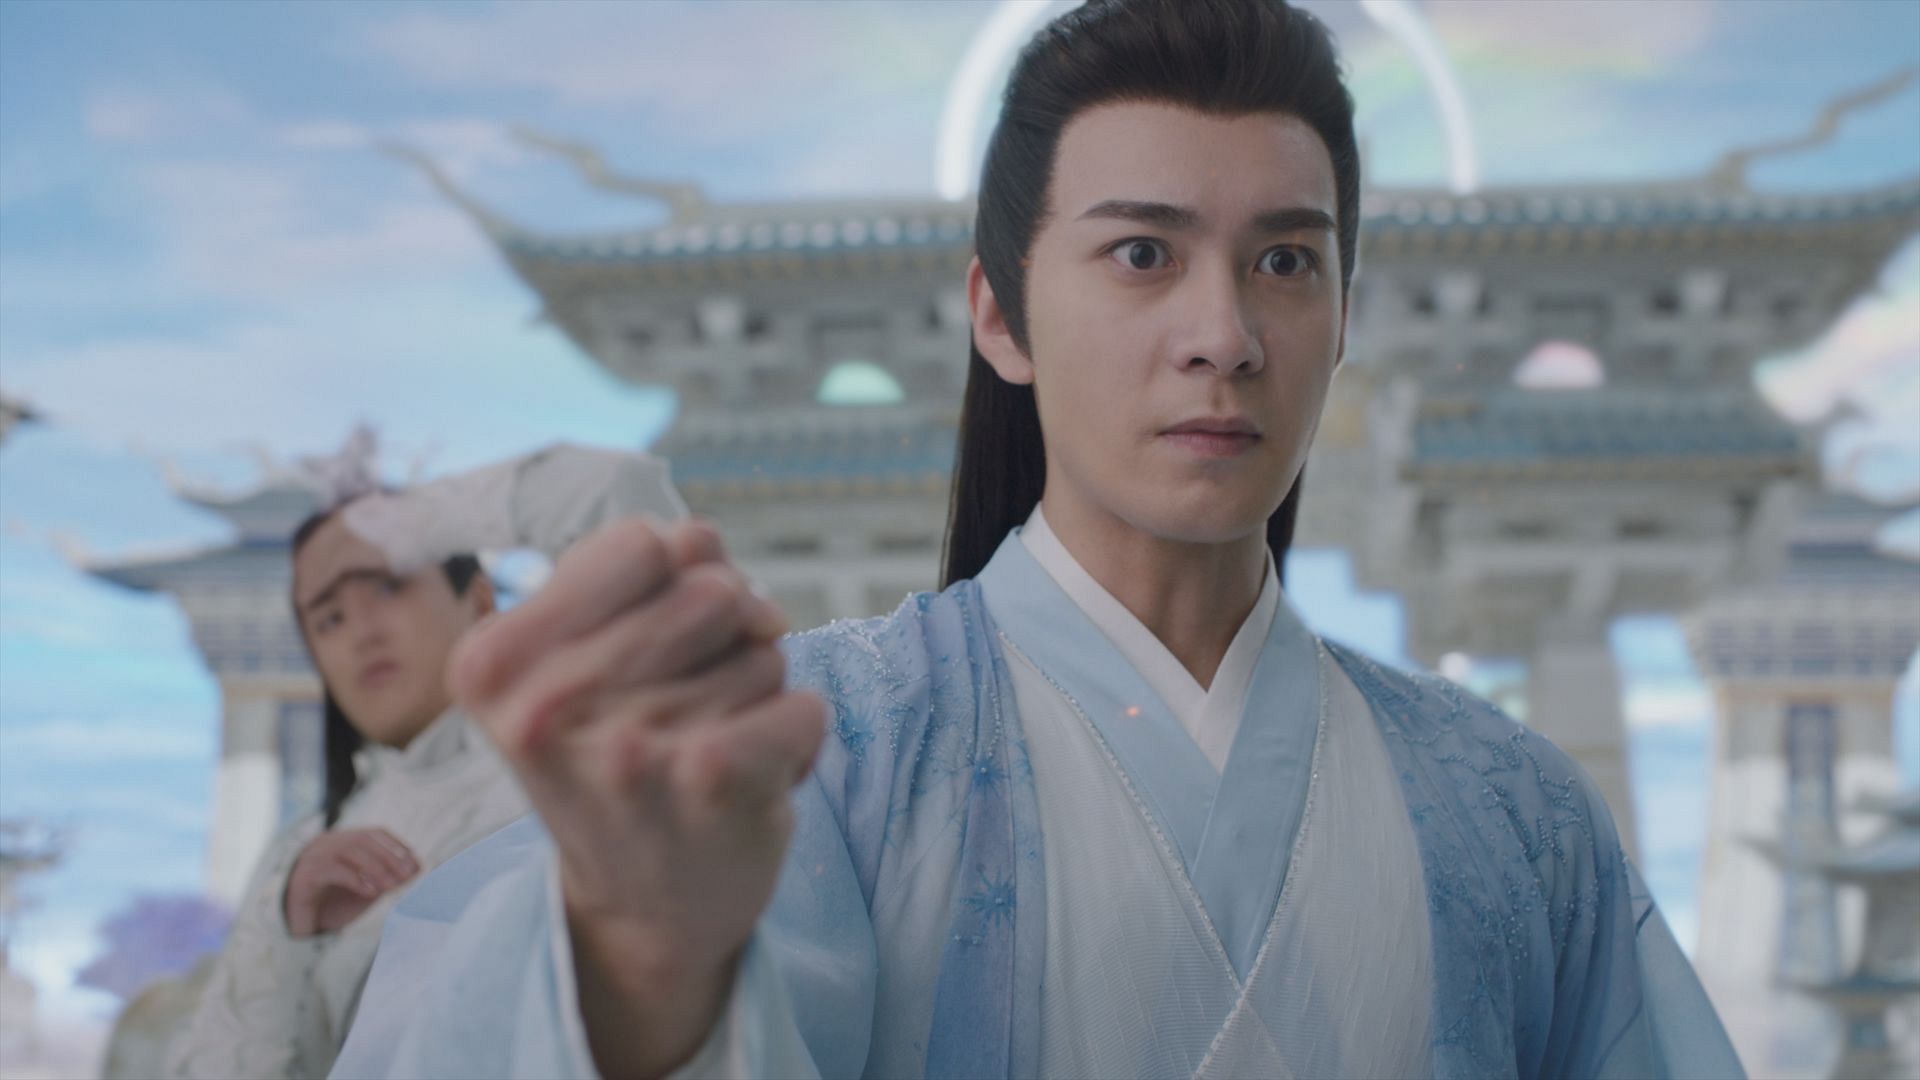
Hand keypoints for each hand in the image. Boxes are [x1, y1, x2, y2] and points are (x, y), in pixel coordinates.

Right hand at [283, 828, 419, 936]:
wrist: (298, 927)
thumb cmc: (335, 907)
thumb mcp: (366, 891)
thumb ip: (388, 879)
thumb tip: (416, 867)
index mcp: (345, 842)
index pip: (375, 834)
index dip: (397, 847)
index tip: (415, 865)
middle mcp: (328, 843)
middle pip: (364, 839)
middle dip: (390, 857)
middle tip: (407, 876)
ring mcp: (313, 856)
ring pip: (349, 849)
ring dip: (376, 867)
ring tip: (391, 886)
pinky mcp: (303, 875)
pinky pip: (330, 868)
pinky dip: (355, 878)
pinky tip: (371, 891)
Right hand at [446, 518, 823, 1077]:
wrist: (641, 912)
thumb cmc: (620, 761)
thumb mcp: (583, 665)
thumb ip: (639, 578)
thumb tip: (701, 541)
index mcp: (491, 664)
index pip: (641, 543)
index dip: (673, 580)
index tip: (649, 647)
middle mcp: (544, 707)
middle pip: (712, 586)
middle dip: (727, 637)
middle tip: (689, 708)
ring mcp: (628, 745)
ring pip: (762, 649)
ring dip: (754, 694)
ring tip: (707, 751)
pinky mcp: (710, 778)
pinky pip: (803, 702)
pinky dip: (796, 739)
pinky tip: (749, 784)